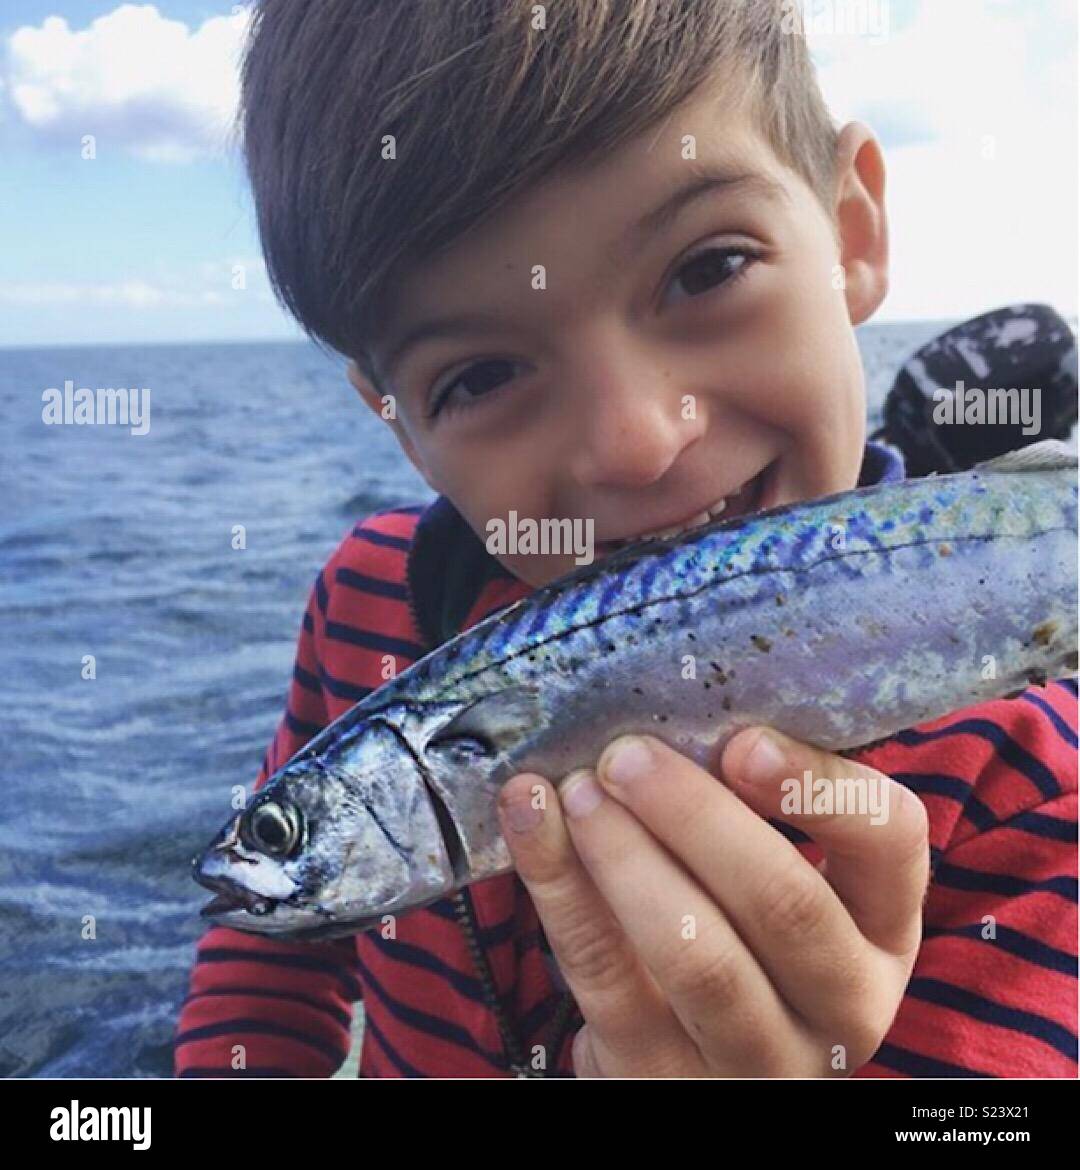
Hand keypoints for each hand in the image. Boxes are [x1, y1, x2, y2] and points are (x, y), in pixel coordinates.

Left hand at [497, 728, 928, 1076]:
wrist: (685, 1058)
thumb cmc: (734, 932)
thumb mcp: (771, 875)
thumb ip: (750, 807)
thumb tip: (671, 719)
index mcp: (882, 927)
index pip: (890, 841)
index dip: (820, 788)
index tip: (742, 741)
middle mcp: (844, 1002)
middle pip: (785, 903)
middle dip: (696, 816)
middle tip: (626, 755)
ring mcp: (757, 1056)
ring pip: (698, 955)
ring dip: (626, 855)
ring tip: (576, 789)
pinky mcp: (660, 1077)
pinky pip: (605, 975)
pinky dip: (559, 888)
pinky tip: (531, 821)